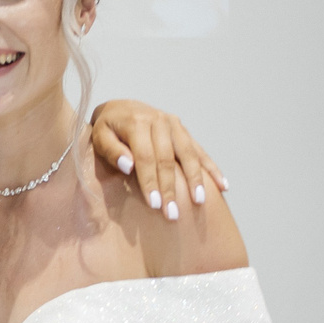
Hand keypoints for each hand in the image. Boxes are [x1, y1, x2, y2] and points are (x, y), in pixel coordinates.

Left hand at [90, 99, 225, 220]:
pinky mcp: (183, 131)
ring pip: (189, 154)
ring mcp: (174, 125)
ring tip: (200, 201)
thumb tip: (129, 166)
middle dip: (172, 188)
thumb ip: (111, 151)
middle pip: (168, 158)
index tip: (155, 205)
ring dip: (195, 179)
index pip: (145, 157)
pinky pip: (200, 151)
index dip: (151, 182)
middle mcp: (159, 121)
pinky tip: (223, 186)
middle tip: (174, 213)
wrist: (120, 108)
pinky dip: (212, 168)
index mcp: (137, 122)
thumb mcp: (100, 136)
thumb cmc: (108, 129)